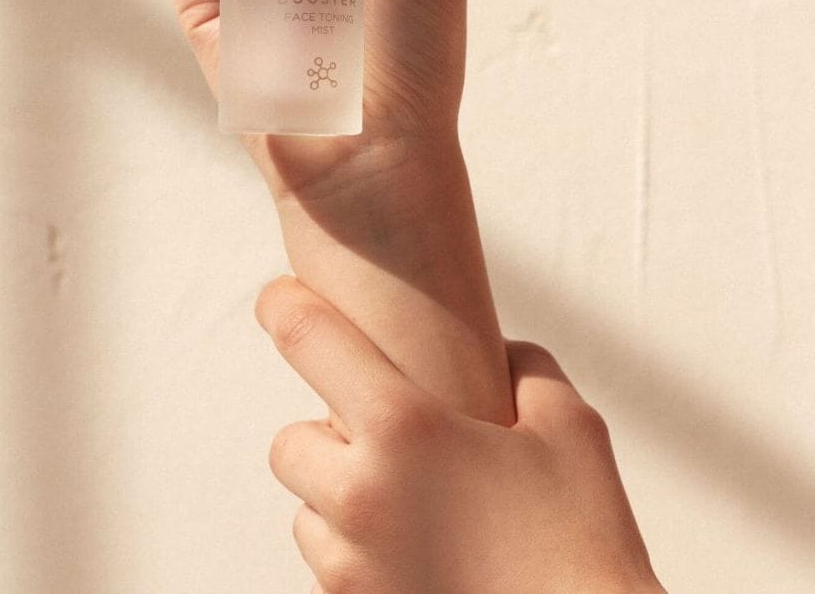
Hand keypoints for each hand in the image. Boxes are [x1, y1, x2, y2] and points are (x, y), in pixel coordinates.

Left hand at [255, 275, 664, 593]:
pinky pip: (331, 573)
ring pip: (307, 515)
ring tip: (414, 513)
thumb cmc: (585, 542)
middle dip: (328, 439)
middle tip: (387, 447)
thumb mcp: (571, 427)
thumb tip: (497, 351)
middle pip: (289, 443)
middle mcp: (360, 494)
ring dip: (340, 504)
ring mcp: (351, 569)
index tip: (278, 297)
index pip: (307, 338)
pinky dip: (359, 560)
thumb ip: (523, 368)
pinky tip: (420, 558)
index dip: (284, 305)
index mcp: (405, 427)